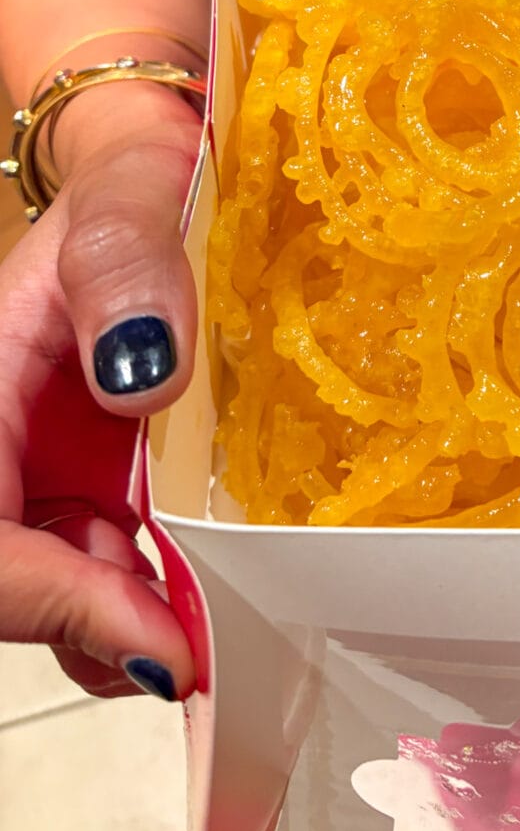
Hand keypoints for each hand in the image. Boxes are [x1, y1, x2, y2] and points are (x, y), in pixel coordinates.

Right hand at [0, 90, 200, 700]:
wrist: (143, 180)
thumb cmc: (127, 183)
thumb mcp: (126, 202)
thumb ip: (126, 270)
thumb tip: (142, 375)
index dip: (50, 600)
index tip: (148, 636)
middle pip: (2, 576)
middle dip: (80, 629)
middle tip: (184, 651)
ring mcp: (31, 464)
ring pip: (36, 580)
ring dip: (102, 622)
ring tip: (190, 626)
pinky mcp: (72, 475)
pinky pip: (79, 556)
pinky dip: (123, 593)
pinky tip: (177, 587)